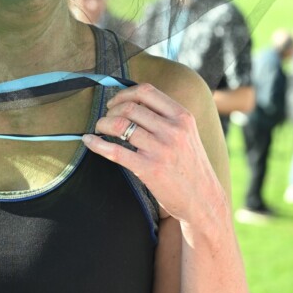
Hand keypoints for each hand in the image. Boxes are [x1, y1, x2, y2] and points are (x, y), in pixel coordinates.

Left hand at [83, 81, 224, 224]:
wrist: (203, 200)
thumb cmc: (190, 166)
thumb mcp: (187, 134)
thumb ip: (166, 117)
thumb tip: (132, 102)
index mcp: (182, 116)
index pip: (147, 91)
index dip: (124, 93)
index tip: (114, 103)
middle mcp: (173, 129)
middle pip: (130, 107)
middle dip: (111, 111)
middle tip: (105, 120)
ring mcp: (161, 149)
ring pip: (120, 125)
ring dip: (102, 124)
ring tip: (99, 130)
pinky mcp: (149, 168)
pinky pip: (115, 150)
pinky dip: (96, 144)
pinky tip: (89, 141)